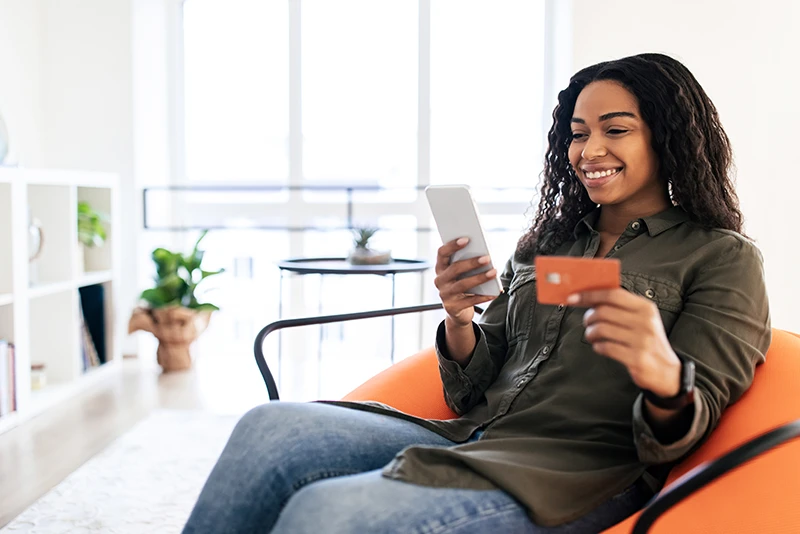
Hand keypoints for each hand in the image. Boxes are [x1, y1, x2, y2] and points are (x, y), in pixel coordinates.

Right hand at [434, 238, 497, 327]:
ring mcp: (445, 294)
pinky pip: (470, 301)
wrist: (457, 310)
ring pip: (462, 285)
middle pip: (454, 269)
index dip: (452, 245)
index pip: (442, 253)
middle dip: (471, 263)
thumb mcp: (462, 273)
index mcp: (440, 267)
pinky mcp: (452, 307)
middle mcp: (439, 280)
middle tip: (487, 257)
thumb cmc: (463, 283)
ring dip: (479, 278)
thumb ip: (467, 262)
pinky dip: (483, 296)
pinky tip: (495, 292)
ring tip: (494, 272)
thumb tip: (485, 255)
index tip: (466, 239)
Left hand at [567, 289, 681, 397]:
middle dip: (588, 317)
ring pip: (602, 329)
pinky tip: (600, 347)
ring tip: (592, 336)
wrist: (667, 370)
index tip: (573, 298)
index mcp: (646, 307)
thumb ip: (621, 307)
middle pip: (604, 311)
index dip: (590, 295)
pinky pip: (606, 347)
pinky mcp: (637, 358)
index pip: (613, 294)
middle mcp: (645, 322)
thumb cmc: (647, 341)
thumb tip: (589, 297)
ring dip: (590, 333)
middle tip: (587, 322)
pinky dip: (597, 346)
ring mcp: (642, 340)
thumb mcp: (642, 319)